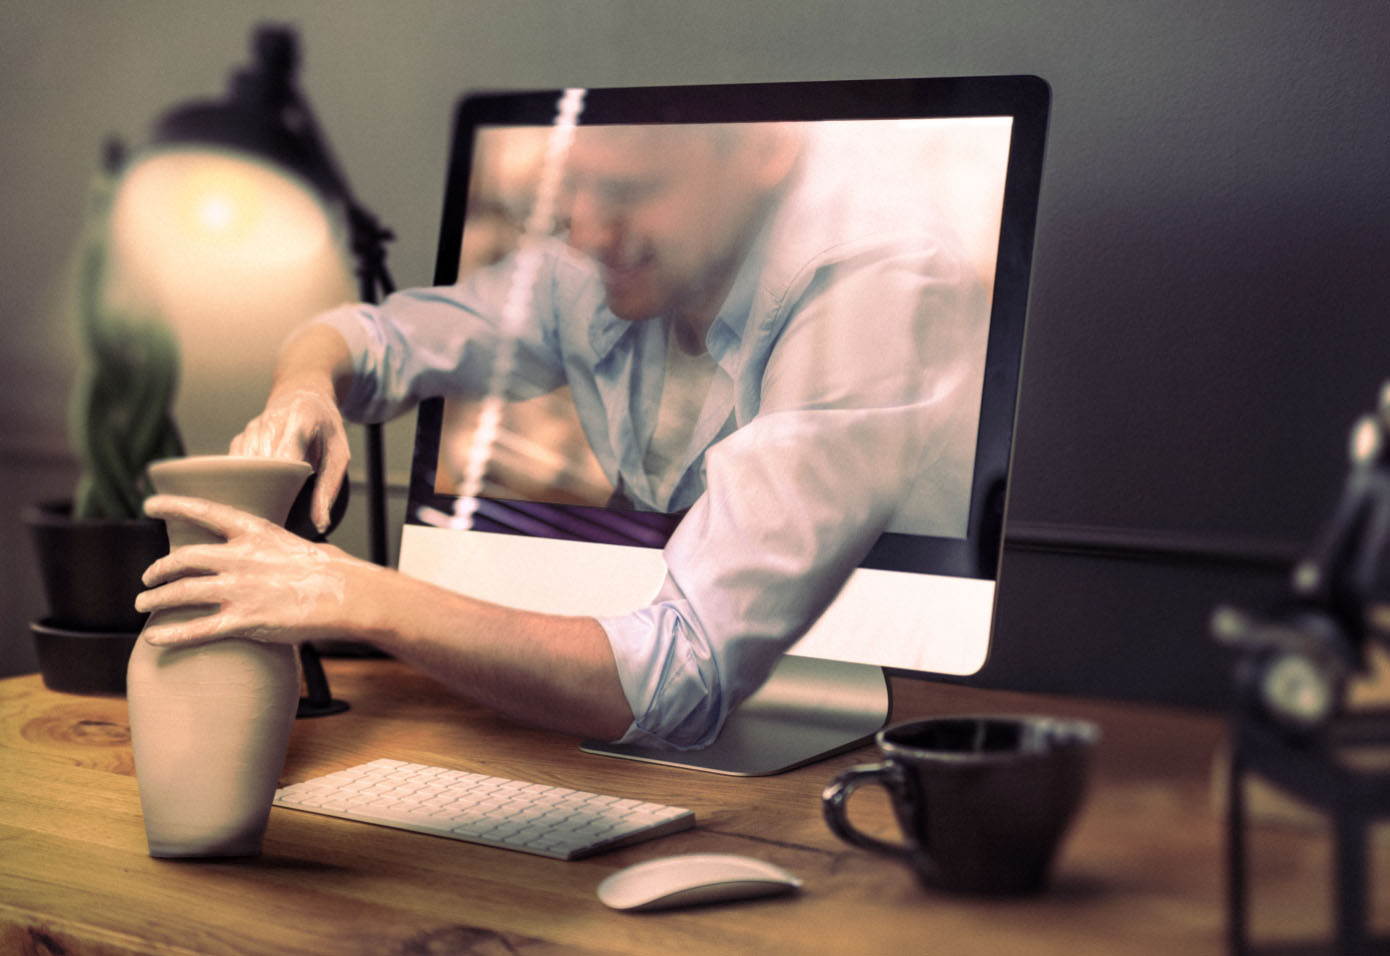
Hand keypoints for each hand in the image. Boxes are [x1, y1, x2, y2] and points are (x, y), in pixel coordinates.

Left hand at [135, 495, 377, 647]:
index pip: (205, 512)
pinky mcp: (245, 620)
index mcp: (257, 532)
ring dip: (156, 600)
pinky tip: (154, 639)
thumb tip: (288, 551)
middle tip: (148, 579)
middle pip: (184, 559)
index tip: (150, 506)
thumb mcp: (305, 546)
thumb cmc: (336, 572)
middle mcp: (241, 558)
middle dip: (158, 569)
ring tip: (143, 605)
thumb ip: (282, 549)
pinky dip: (171, 635)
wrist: (350, 596)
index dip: (173, 506)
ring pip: (182, 592)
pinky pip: (198, 629)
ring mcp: (240, 589)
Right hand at [230, 383, 348, 533]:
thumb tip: (322, 524)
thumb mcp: (339, 454)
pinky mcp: (241, 437)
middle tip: (272, 519)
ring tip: (261, 511)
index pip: (285, 456)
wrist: (305, 394)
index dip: (281, 483)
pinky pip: (235, 464)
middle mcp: (271, 422)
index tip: (282, 508)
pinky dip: (242, 481)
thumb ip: (330, 488)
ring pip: (243, 466)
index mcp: (300, 420)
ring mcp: (252, 428)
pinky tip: (252, 496)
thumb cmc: (326, 428)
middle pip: (261, 465)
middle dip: (265, 492)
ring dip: (251, 488)